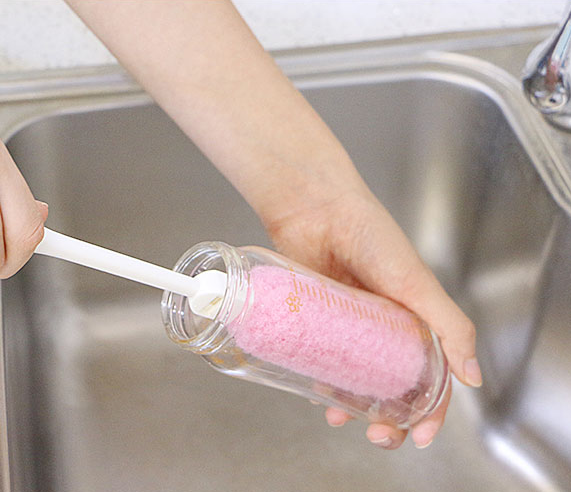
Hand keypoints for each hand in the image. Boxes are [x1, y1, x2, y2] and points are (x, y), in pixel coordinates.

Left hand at [264, 175, 479, 449]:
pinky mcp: (318, 321)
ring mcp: (350, 326)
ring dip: (353, 406)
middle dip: (390, 420)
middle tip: (379, 436)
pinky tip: (316, 393)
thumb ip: (449, 326)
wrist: (316, 209)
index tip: (421, 436)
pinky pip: (323, 361)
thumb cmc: (370, 235)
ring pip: (355, 379)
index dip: (432, 410)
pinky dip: (322, 382)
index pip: (433, 377)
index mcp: (417, 321)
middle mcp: (385, 328)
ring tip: (340, 417)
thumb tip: (472, 377)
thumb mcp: (416, 283)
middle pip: (393, 386)